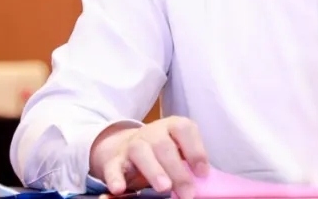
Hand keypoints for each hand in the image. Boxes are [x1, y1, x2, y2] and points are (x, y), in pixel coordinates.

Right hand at [90, 116, 209, 198]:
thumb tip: (204, 181)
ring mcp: (132, 144)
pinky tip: (119, 189)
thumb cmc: (162, 153)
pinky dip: (115, 178)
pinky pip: (113, 167)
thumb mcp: (177, 151)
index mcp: (172, 126)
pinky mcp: (114, 160)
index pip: (184, 129)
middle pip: (164, 146)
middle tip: (188, 192)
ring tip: (164, 188)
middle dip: (177, 170)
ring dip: (154, 170)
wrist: (126, 147)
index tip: (203, 173)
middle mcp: (152, 132)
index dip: (196, 150)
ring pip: (140, 152)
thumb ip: (189, 163)